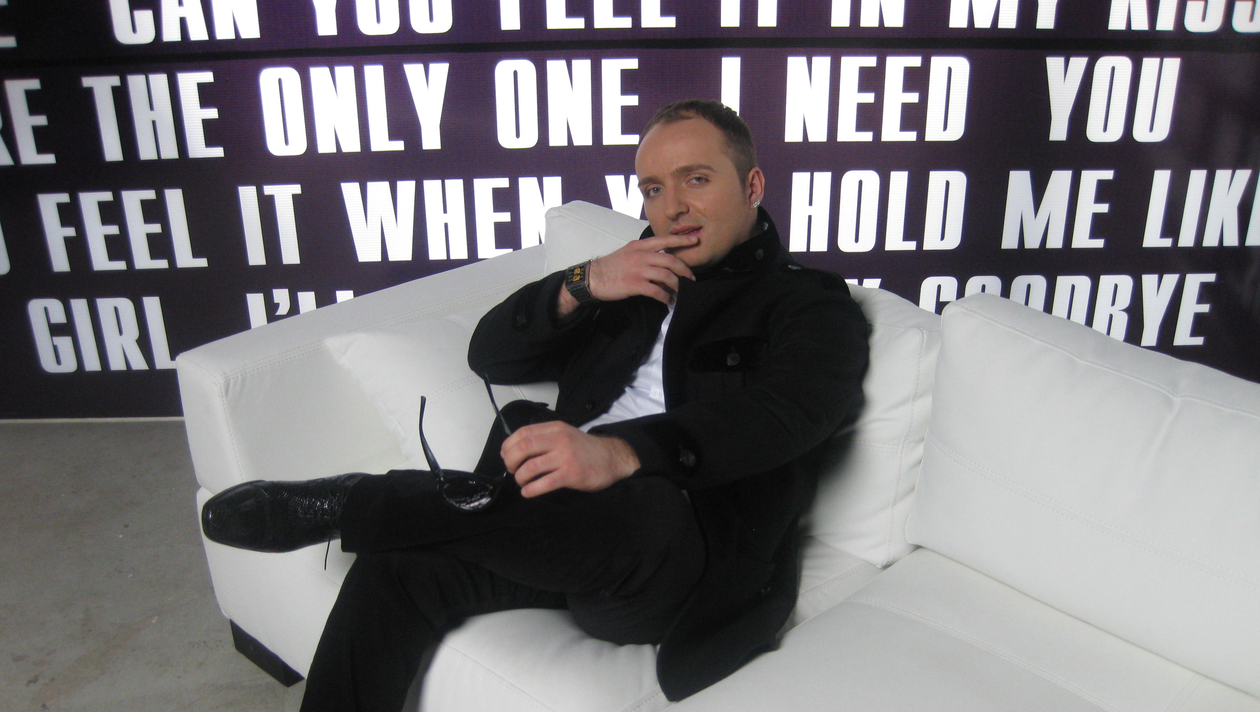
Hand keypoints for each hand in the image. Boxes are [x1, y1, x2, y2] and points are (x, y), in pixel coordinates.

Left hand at [501, 421, 640, 497]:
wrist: (612, 458)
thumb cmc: (585, 449)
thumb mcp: (565, 435)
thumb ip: (544, 438)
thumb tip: (514, 450)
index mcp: (555, 428)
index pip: (523, 432)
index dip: (509, 445)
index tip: (506, 456)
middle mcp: (559, 439)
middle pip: (523, 447)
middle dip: (511, 461)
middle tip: (512, 470)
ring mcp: (565, 457)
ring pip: (531, 467)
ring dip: (520, 477)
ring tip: (522, 482)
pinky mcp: (571, 474)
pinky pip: (544, 483)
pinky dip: (531, 489)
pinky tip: (528, 492)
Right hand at [556, 234, 697, 316]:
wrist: (593, 277)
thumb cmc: (611, 266)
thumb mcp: (628, 252)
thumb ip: (645, 253)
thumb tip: (663, 262)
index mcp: (640, 246)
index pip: (665, 240)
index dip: (681, 240)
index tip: (695, 239)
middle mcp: (641, 256)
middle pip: (670, 260)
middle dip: (684, 269)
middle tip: (691, 278)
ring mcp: (638, 270)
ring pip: (666, 276)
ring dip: (677, 285)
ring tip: (681, 291)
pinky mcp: (634, 285)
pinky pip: (656, 291)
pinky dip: (666, 297)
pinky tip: (668, 300)